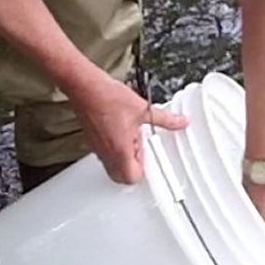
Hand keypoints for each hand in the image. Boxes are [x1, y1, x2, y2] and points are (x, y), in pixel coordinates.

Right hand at [68, 74, 188, 183]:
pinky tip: (121, 131)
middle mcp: (107, 153)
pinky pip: (105, 155)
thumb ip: (165, 119)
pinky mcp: (92, 140)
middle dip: (133, 168)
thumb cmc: (108, 97)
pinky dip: (114, 150)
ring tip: (131, 138)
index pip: (132, 178)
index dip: (144, 170)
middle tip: (141, 149)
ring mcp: (97, 148)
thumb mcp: (143, 109)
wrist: (84, 86)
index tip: (149, 154)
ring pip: (112, 166)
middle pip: (121, 177)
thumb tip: (180, 121)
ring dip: (124, 158)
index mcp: (120, 150)